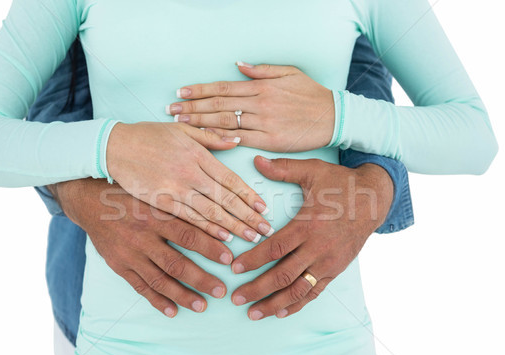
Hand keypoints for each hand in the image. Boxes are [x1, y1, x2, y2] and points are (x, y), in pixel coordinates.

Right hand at [48, 178, 233, 316]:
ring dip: (182, 295)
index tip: (229, 258)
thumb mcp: (155, 192)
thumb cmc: (131, 193)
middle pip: (176, 263)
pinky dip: (156, 300)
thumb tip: (215, 213)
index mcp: (155, 215)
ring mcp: (129, 254)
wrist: (89, 201)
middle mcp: (142, 237)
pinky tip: (172, 311)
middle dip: (201, 279)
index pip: (187, 235)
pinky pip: (140, 287)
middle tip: (221, 290)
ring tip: (202, 306)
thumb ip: (181, 203)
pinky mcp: (119, 266)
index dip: (210, 247)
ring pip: (159, 280)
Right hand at [106, 121, 271, 242]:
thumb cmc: (148, 136)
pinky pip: (188, 219)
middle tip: (265, 230)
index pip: (230, 178)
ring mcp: (175, 189)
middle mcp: (190, 172)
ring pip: (210, 212)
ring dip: (233, 227)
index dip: (249, 195)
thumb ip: (211, 137)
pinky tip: (222, 239)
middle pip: (225, 198)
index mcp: (197, 154)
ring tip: (251, 238)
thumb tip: (236, 141)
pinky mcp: (160, 202)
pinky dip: (207, 230)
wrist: (114, 147)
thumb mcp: (182, 130)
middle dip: (248, 216)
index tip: (264, 208)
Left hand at [167, 62, 334, 151]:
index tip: (181, 93)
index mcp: (261, 86)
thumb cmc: (311, 94)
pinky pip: (241, 138)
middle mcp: (259, 103)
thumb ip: (262, 69)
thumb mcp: (289, 73)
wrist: (333, 116)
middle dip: (192, 108)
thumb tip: (238, 64)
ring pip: (225, 121)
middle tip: (171, 111)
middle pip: (218, 105)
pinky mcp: (270, 140)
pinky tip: (205, 138)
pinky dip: (222, 138)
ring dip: (200, 122)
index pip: (222, 88)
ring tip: (180, 124)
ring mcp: (264, 122)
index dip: (199, 90)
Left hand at [228, 157, 393, 319]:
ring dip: (274, 303)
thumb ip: (283, 168)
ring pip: (298, 290)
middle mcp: (317, 248)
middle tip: (235, 298)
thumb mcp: (313, 171)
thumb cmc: (340, 184)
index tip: (233, 268)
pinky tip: (280, 312)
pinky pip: (314, 292)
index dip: (252, 260)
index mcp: (307, 225)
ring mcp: (328, 263)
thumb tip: (256, 160)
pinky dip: (297, 304)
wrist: (374, 200)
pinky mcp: (335, 270)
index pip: (274, 248)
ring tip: (253, 313)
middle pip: (282, 275)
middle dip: (256, 289)